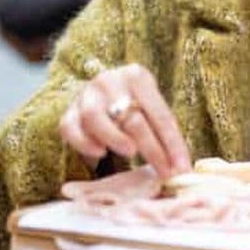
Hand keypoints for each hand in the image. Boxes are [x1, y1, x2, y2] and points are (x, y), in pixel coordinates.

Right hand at [59, 64, 191, 178]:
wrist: (101, 91)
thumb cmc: (133, 103)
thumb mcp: (151, 107)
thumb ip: (163, 130)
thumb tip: (180, 167)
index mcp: (137, 76)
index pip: (160, 115)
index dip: (174, 144)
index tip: (182, 168)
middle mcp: (110, 81)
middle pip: (133, 119)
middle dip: (153, 150)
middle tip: (164, 173)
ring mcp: (86, 95)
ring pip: (96, 118)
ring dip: (115, 138)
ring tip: (131, 153)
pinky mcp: (67, 112)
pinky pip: (70, 129)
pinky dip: (84, 143)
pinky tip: (99, 154)